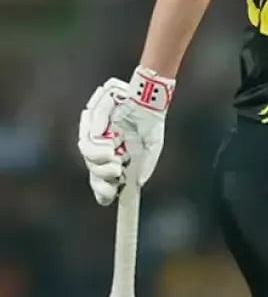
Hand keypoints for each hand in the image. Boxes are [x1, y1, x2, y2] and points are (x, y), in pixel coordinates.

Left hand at [77, 66, 173, 204]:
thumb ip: (147, 165)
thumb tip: (140, 183)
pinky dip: (99, 149)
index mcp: (118, 160)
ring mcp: (96, 140)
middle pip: (94, 177)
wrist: (147, 99)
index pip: (104, 183)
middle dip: (102, 183)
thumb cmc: (150, 121)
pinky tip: (113, 145)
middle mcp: (104, 153)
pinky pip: (87, 144)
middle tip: (117, 179)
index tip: (112, 197)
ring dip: (101, 167)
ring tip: (117, 159)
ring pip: (88, 161)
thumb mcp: (153, 147)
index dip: (104, 193)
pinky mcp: (90, 126)